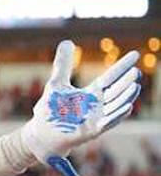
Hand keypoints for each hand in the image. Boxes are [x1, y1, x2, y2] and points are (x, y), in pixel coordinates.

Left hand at [20, 40, 140, 175]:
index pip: (110, 78)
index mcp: (91, 94)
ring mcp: (95, 119)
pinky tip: (127, 108)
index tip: (136, 54)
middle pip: (115, 92)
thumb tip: (67, 41)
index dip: (122, 67)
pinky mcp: (90, 132)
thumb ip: (63, 64)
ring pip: (114, 107)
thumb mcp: (56, 84)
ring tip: (135, 87)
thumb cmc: (50, 111)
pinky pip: (106, 123)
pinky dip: (116, 116)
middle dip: (126, 83)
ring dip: (125, 98)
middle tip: (136, 72)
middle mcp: (97, 106)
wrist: (40, 135)